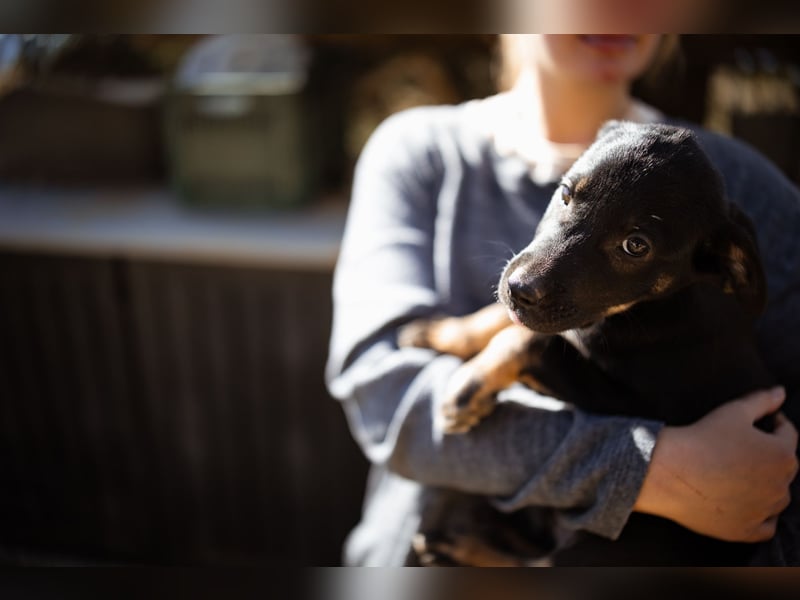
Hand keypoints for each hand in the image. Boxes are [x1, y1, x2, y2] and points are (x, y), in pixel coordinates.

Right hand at [634, 386, 798, 541]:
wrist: (670, 472)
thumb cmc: (701, 439)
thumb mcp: (733, 412)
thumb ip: (762, 401)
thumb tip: (781, 391)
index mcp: (782, 455)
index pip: (788, 435)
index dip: (773, 424)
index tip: (758, 422)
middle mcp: (781, 486)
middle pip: (784, 467)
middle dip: (769, 455)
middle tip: (742, 447)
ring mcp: (765, 511)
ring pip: (777, 497)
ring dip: (766, 485)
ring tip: (740, 473)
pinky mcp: (747, 530)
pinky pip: (766, 525)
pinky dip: (760, 515)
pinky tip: (742, 501)